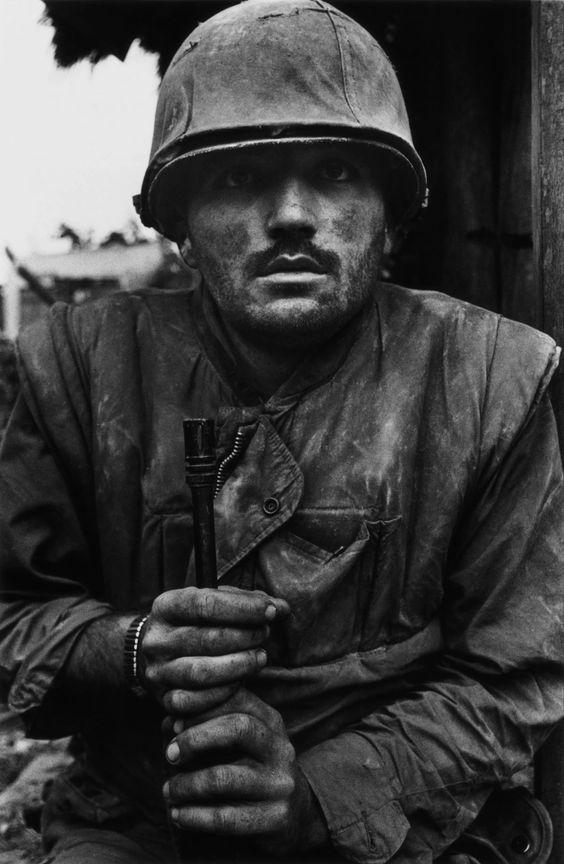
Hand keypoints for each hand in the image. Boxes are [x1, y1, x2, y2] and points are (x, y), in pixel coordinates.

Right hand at [139, 586, 288, 713]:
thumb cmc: (196, 624)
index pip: (206, 604)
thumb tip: (281, 608)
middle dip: (246, 636)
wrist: (158, 655)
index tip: (272, 610)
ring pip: (202, 673)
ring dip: (240, 665)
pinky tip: (242, 681)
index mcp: (166, 607)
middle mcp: (157, 640)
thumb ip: (246, 602)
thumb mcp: (212, 603)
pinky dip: (225, 692)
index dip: (244, 607)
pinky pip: (197, 702)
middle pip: (208, 639)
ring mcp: (158, 671)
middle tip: (266, 633)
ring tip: (261, 657)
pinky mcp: (164, 699)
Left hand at [163, 688, 326, 852]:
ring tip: (168, 791)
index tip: (172, 716)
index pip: (237, 698)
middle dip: (195, 738)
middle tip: (169, 754)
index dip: (201, 704)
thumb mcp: (237, 741)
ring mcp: (280, 784)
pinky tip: (177, 814)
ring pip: (223, 777)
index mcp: (271, 721)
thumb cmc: (250, 769)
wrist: (295, 814)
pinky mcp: (276, 819)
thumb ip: (205, 725)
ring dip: (186, 785)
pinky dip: (193, 816)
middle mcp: (280, 748)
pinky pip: (225, 817)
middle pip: (237, 728)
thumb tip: (168, 722)